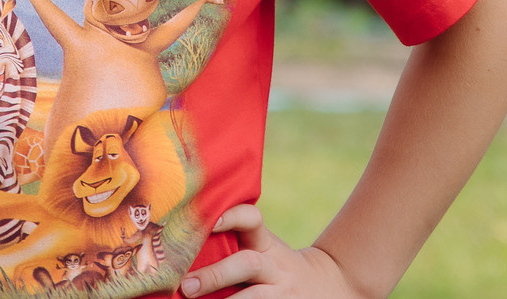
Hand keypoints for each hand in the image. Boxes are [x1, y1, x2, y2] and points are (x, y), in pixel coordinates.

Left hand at [181, 205, 371, 298]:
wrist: (326, 286)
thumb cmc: (275, 265)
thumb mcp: (264, 247)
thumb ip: (234, 240)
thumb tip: (179, 244)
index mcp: (265, 243)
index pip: (251, 220)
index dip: (232, 216)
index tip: (209, 222)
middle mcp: (275, 266)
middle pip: (247, 264)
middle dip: (216, 275)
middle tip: (186, 286)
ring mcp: (281, 291)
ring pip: (255, 298)